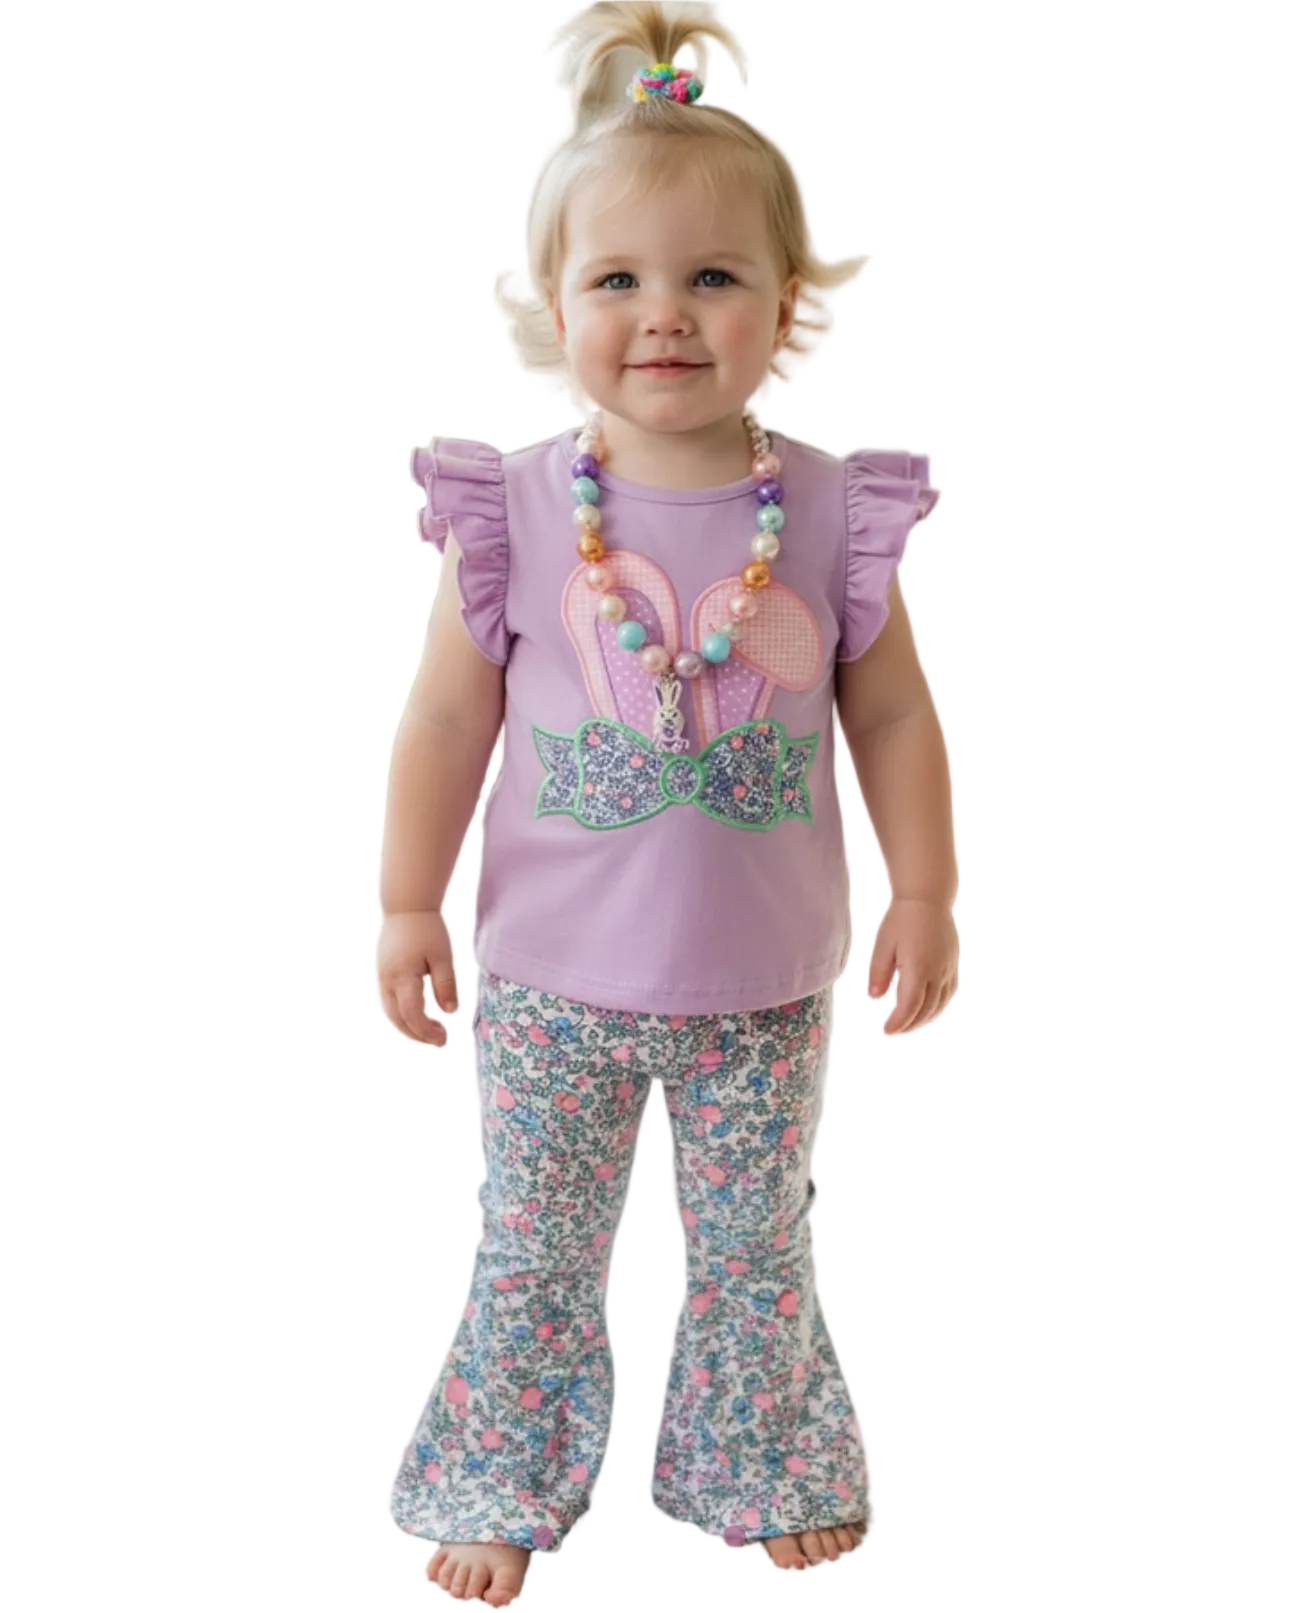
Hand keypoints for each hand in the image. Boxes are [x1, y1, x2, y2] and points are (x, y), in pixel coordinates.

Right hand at [377, 909, 458, 1045]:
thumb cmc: (427, 929)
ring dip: (409, 1027)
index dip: (426, 1031)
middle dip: (418, 1035)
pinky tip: (419, 1017)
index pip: (412, 1014)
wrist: (405, 907)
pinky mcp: (383, 975)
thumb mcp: (442, 956)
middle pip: (398, 1020)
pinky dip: (403, 1016)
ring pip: (391, 1014)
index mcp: (402, 977)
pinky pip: (389, 1003)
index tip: (444, 1039)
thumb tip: (450, 1012)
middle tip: (441, 1041)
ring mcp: (381, 979)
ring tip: (433, 1032)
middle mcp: (386, 981)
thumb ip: (446, 984)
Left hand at [868, 897, 958, 1033]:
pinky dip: (938, 1007)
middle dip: (909, 1024)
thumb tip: (875, 997)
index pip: (909, 1005)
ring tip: (908, 1025)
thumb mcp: (883, 944)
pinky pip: (948, 993)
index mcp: (918, 967)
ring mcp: (948, 969)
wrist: (928, 898)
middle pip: (926, 1009)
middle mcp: (937, 971)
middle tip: (894, 1030)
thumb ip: (878, 972)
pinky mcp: (953, 964)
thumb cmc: (902, 919)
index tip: (887, 1031)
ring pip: (940, 1004)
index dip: (899, 1022)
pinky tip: (927, 1009)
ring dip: (924, 1019)